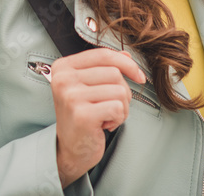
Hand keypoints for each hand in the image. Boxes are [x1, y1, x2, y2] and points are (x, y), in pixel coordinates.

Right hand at [51, 48, 145, 187]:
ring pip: (119, 90)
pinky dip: (118, 118)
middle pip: (114, 73)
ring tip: (106, 117)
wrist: (71, 149)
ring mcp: (71, 96)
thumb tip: (127, 55)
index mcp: (63, 67)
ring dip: (121, 108)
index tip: (140, 76)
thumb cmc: (82, 115)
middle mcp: (63, 78)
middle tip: (110, 107)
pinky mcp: (82, 114)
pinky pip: (118, 108)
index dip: (127, 63)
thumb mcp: (89, 86)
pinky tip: (104, 125)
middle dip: (122, 92)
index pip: (103, 54)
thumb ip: (104, 68)